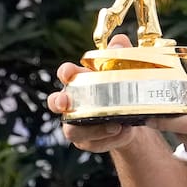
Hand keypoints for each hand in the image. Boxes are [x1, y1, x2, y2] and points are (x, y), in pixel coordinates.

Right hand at [47, 35, 140, 152]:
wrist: (130, 121)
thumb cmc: (121, 91)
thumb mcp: (124, 71)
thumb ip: (120, 54)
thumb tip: (120, 41)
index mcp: (79, 81)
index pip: (66, 74)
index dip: (65, 72)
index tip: (69, 72)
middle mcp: (72, 104)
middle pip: (55, 103)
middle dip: (58, 102)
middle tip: (68, 102)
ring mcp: (77, 125)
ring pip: (72, 131)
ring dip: (92, 129)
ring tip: (115, 124)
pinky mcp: (88, 142)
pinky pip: (94, 144)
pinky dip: (110, 139)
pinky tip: (124, 132)